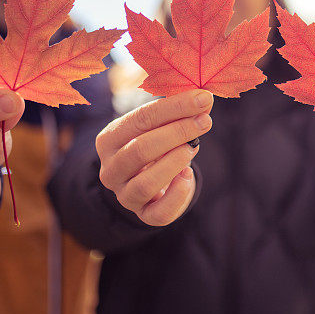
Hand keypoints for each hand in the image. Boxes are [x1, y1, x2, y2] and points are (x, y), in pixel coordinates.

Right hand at [96, 89, 212, 226]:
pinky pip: (159, 212)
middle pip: (140, 150)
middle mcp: (111, 169)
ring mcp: (124, 195)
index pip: (140, 119)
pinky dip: (177, 194)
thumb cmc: (157, 145)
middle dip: (177, 132)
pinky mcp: (143, 215)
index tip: (201, 98)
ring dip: (173, 162)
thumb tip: (204, 98)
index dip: (173, 108)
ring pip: (145, 184)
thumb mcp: (161, 125)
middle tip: (204, 121)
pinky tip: (188, 175)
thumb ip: (180, 112)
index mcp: (110, 139)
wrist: (154, 182)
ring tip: (194, 146)